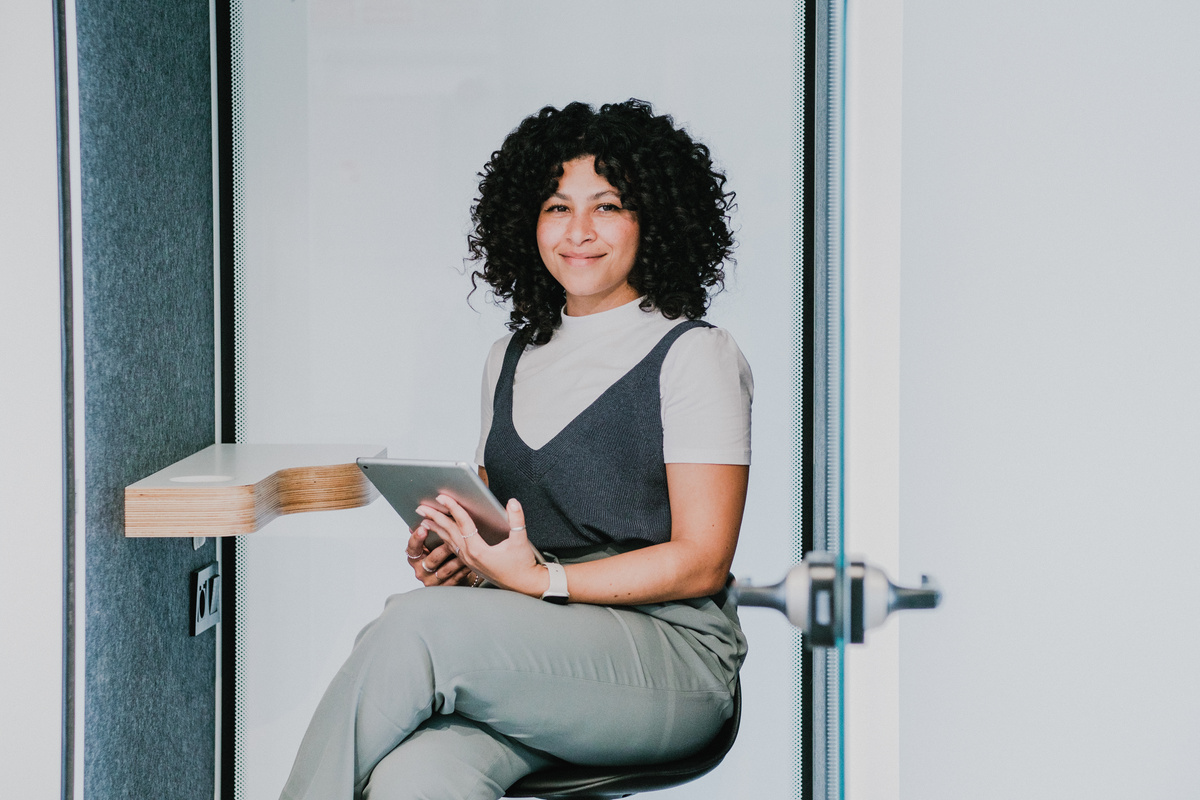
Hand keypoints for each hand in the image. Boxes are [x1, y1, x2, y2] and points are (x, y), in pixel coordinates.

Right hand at [405, 522, 472, 586]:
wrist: (451, 575)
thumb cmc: (442, 554)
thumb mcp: (432, 543)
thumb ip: (429, 531)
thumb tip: (425, 510)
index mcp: (415, 557)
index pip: (412, 549)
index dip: (416, 539)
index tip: (423, 528)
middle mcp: (421, 571)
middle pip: (431, 560)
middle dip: (443, 549)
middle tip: (452, 541)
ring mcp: (433, 581)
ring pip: (445, 570)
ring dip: (457, 559)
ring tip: (467, 552)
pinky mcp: (445, 587)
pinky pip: (456, 578)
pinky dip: (464, 570)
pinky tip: (472, 563)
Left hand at [416, 496, 547, 596]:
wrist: (523, 584)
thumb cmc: (522, 564)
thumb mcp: (520, 541)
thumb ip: (517, 520)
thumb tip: (512, 502)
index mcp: (479, 550)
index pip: (462, 524)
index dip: (453, 508)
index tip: (442, 497)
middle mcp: (470, 556)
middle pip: (449, 532)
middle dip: (435, 517)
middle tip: (422, 506)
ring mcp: (468, 560)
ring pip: (448, 541)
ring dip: (436, 528)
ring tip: (424, 519)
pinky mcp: (470, 563)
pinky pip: (453, 548)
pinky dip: (444, 538)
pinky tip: (440, 533)